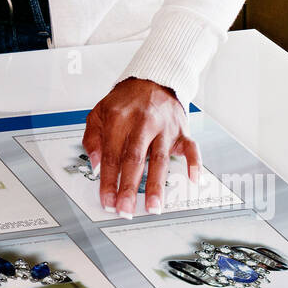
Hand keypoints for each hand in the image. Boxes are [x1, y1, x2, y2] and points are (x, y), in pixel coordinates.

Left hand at [82, 78, 200, 215]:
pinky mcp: (181, 129)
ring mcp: (164, 127)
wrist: (153, 79)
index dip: (109, 181)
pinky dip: (195, 163)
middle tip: (126, 209)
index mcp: (118, 119)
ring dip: (156, 185)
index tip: (107, 200)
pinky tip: (195, 180)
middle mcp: (142, 122)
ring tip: (153, 206)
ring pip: (160, 158)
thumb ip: (92, 138)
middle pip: (134, 159)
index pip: (112, 156)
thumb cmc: (126, 100)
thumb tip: (95, 164)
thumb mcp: (99, 112)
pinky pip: (191, 147)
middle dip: (129, 187)